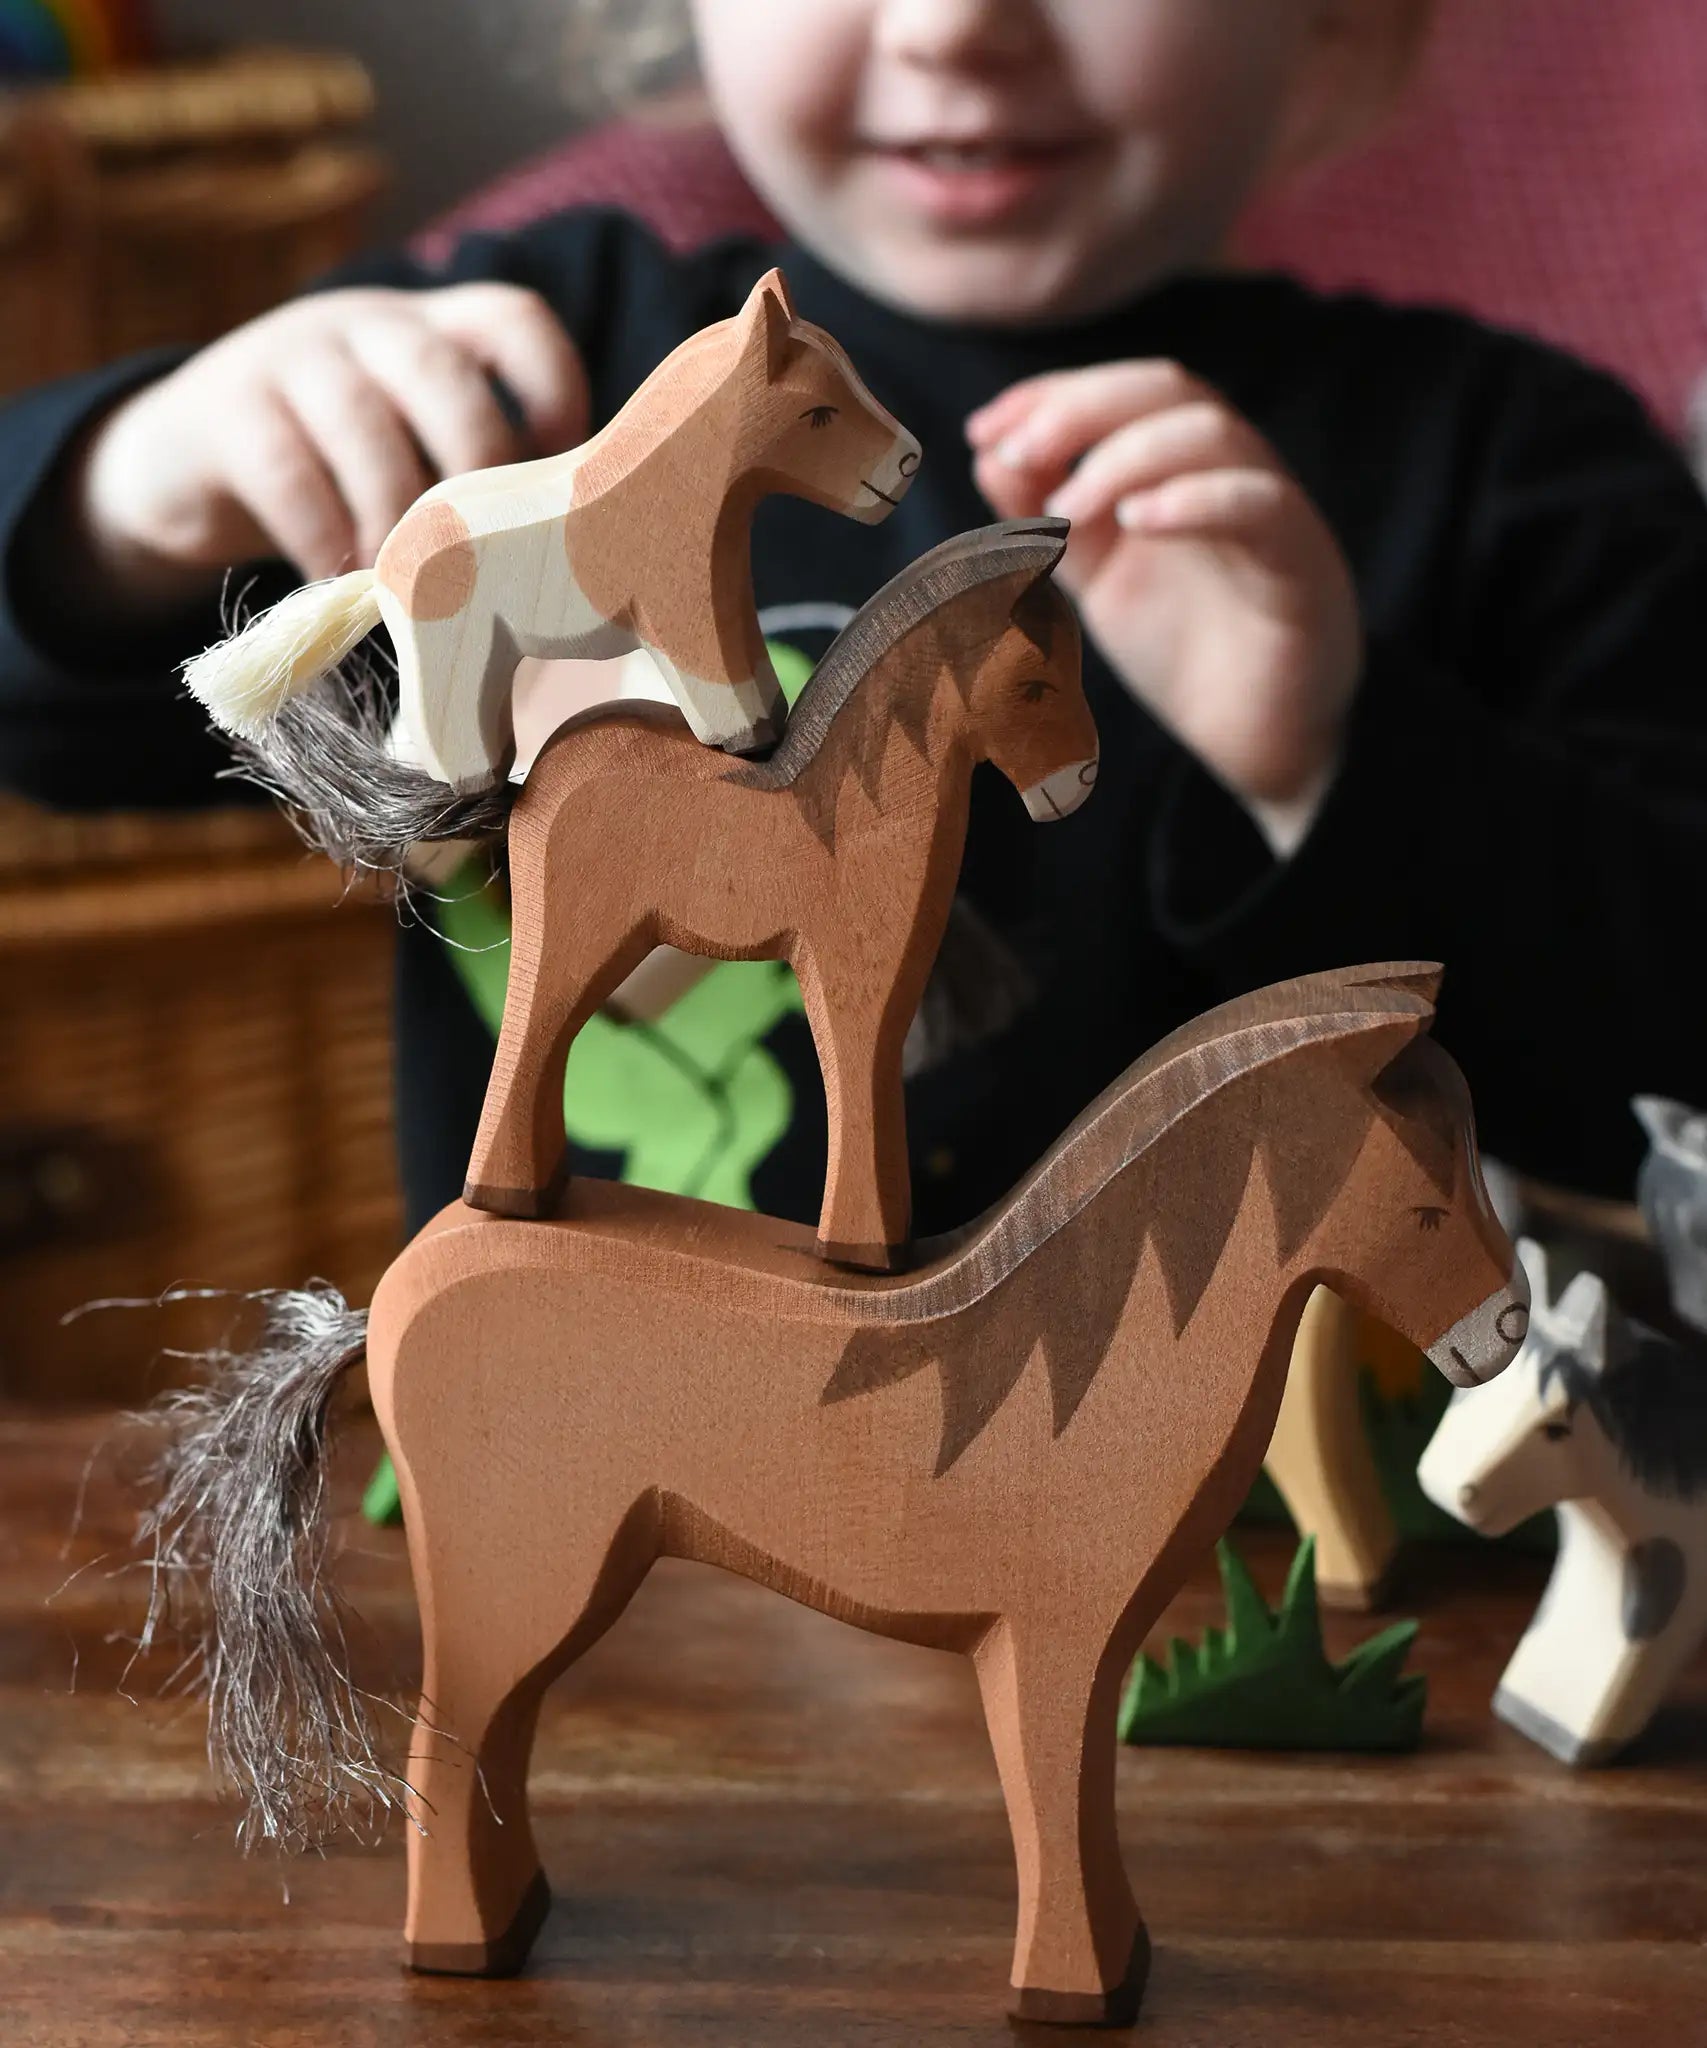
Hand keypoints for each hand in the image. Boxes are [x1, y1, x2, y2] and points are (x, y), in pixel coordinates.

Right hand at [73, 282, 588, 609]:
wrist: (185, 464)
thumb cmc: (336, 476)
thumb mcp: (412, 454)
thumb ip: (476, 477)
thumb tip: (561, 558)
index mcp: (434, 333)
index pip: (513, 320)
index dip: (554, 390)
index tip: (558, 472)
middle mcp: (368, 327)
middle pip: (438, 372)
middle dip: (469, 468)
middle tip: (476, 550)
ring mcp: (291, 357)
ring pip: (360, 419)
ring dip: (392, 513)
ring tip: (404, 581)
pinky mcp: (224, 409)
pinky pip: (285, 469)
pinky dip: (322, 535)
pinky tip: (337, 576)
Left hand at [968, 361, 1361, 814]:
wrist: (1257, 740)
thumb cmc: (1185, 653)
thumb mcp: (1096, 578)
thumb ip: (1048, 520)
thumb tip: (991, 455)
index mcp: (1183, 468)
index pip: (1123, 394)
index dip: (1052, 395)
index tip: (985, 429)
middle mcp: (1231, 471)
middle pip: (1166, 389)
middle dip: (1081, 409)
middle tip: (1018, 452)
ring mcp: (1272, 512)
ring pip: (1212, 434)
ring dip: (1125, 457)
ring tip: (1066, 506)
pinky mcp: (1301, 565)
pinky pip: (1261, 505)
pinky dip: (1196, 500)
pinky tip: (1137, 521)